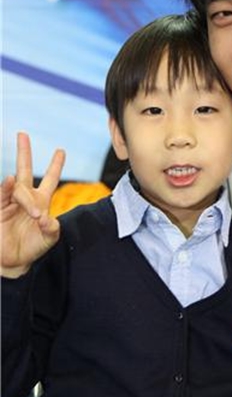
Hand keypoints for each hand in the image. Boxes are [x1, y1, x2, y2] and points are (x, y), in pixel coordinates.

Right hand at [1, 132, 65, 277]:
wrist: (15, 262)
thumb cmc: (34, 247)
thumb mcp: (50, 238)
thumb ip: (52, 228)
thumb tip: (46, 218)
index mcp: (42, 201)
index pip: (50, 179)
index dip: (55, 166)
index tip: (61, 151)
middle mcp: (26, 198)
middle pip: (24, 170)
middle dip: (24, 152)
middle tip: (22, 134)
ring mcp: (11, 203)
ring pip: (17, 188)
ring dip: (26, 199)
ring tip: (36, 215)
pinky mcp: (0, 210)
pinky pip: (3, 196)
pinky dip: (6, 188)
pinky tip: (9, 181)